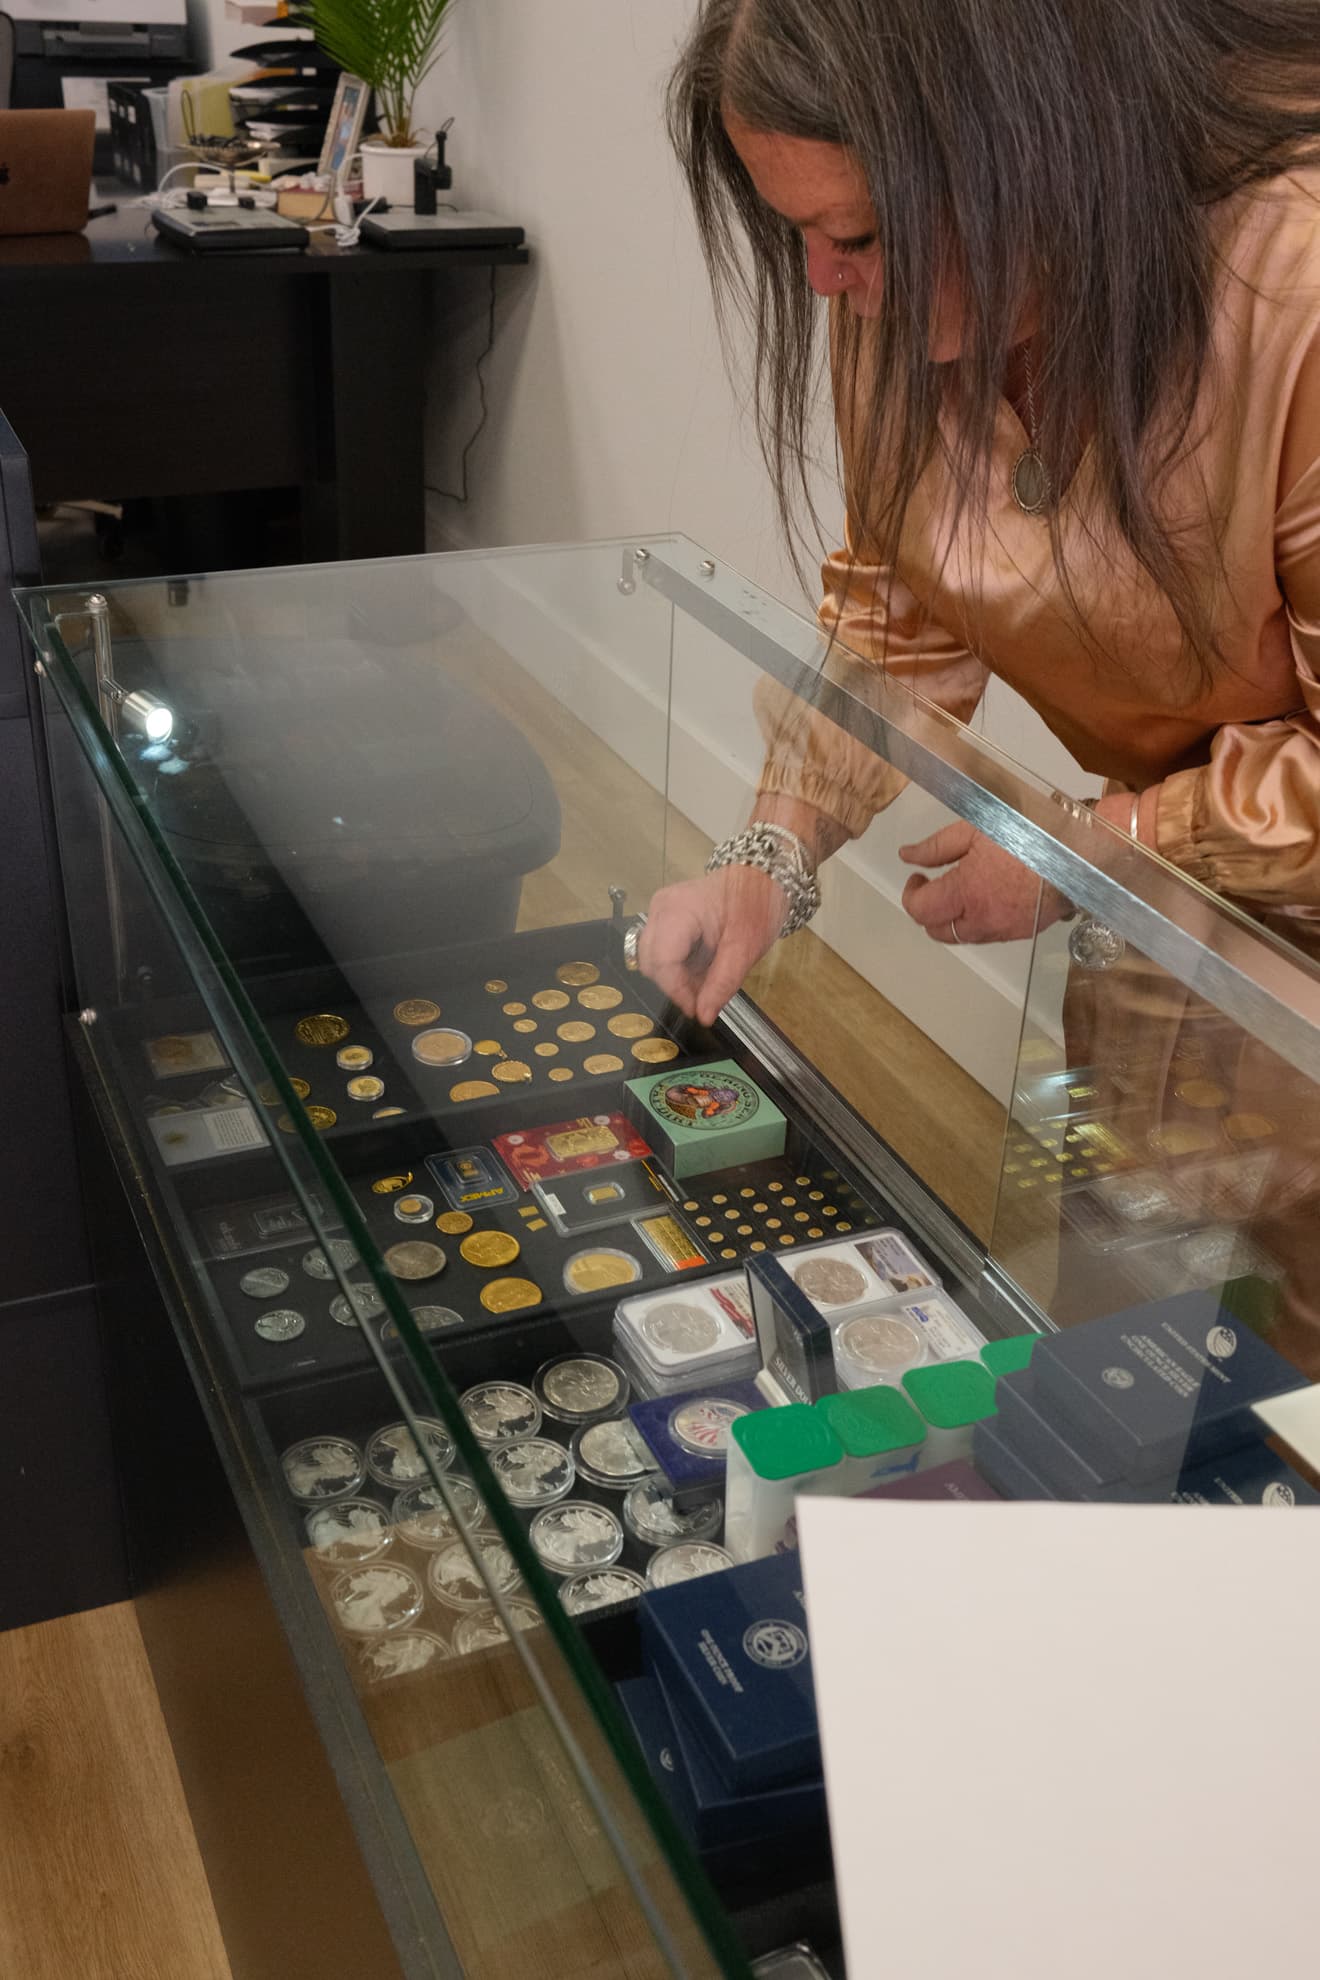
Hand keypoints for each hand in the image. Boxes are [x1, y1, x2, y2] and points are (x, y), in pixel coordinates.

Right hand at [638, 864, 785, 1024]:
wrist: (760, 878)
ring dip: (677, 977)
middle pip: (651, 963)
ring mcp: (659, 912)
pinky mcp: (663, 918)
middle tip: (706, 994)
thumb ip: (722, 983)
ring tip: (707, 977)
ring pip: (653, 961)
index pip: (662, 961)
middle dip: (676, 985)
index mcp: (678, 910)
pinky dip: (678, 967)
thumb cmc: (756, 905)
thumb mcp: (746, 948)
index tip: (698, 1010)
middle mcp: (660, 908)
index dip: (677, 991)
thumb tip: (704, 1016)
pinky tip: (702, 965)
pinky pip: (660, 952)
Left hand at [898, 821, 1068, 943]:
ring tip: (962, 890)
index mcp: (966, 893)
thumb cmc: (1028, 835)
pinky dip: (978, 921)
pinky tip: (987, 897)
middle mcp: (982, 920)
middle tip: (934, 885)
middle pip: (938, 931)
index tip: (918, 877)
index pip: (920, 910)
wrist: (1079, 852)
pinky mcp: (1022, 933)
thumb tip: (907, 856)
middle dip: (929, 911)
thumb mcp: (975, 829)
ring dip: (953, 918)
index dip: (911, 894)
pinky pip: (988, 935)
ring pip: (963, 937)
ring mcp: (1003, 930)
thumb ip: (936, 847)